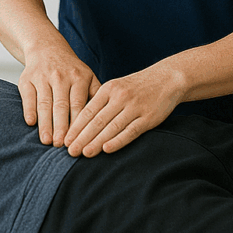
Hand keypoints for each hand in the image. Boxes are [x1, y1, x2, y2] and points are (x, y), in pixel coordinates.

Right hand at [18, 45, 100, 147]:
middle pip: (61, 105)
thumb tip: (104, 119)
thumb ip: (96, 95)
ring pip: (44, 103)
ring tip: (47, 141)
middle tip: (61, 146)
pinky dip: (29, 109)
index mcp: (79, 77)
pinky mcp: (27, 78)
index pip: (79, 104)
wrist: (46, 47)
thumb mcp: (88, 76)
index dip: (78, 124)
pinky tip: (31, 123)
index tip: (78, 141)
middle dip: (61, 127)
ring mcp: (43, 77)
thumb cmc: (71, 69)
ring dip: (45, 123)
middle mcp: (61, 76)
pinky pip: (28, 96)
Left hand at [64, 64, 186, 157]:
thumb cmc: (137, 86)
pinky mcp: (148, 117)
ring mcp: (134, 107)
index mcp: (109, 89)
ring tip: (84, 153)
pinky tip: (107, 149)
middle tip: (69, 151)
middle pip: (97, 120)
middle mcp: (120, 97)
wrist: (167, 78)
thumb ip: (101, 102)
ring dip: (96, 142)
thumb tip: (82, 122)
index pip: (88, 110)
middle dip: (81, 137)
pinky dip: (118, 141)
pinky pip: (131, 131)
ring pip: (111, 127)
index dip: (75, 127)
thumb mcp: (117, 87)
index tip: (65, 140)